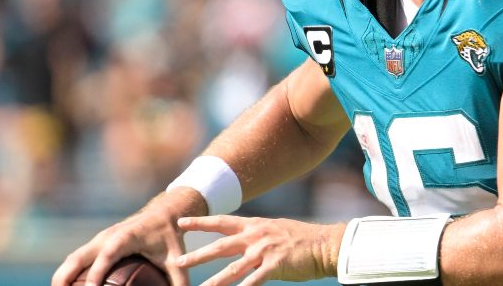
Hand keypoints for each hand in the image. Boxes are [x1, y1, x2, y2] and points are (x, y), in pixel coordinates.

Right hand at [51, 188, 207, 285]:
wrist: (164, 213)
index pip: (107, 255)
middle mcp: (107, 236)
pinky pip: (76, 259)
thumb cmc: (170, 237)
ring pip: (72, 258)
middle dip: (65, 278)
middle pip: (78, 256)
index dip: (96, 272)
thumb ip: (180, 283)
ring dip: (61, 277)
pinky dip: (67, 273)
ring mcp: (99, 240)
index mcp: (126, 237)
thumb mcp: (177, 260)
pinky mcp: (96, 244)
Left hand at [175, 215, 345, 285]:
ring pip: (233, 267)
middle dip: (198, 255)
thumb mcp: (275, 229)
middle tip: (178, 262)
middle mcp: (256, 236)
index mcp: (254, 225)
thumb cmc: (301, 239)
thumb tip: (243, 238)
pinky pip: (255, 280)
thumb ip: (257, 234)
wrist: (325, 243)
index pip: (222, 222)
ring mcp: (264, 250)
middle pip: (220, 246)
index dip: (200, 223)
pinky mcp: (275, 265)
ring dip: (215, 280)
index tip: (181, 223)